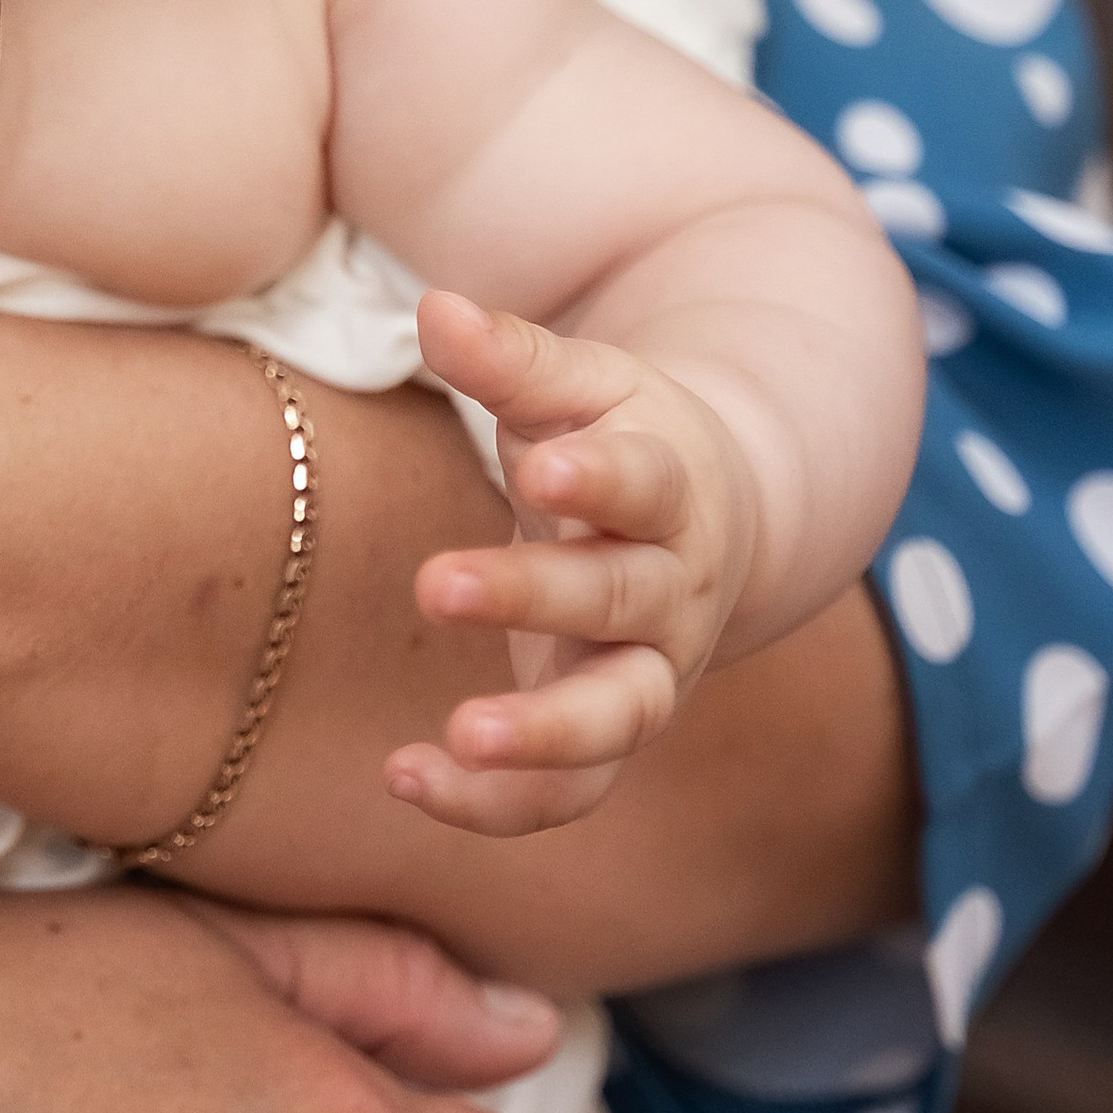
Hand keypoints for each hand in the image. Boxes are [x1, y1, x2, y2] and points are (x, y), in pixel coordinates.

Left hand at [387, 289, 760, 835]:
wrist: (707, 523)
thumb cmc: (617, 436)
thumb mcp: (579, 384)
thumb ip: (511, 358)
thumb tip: (434, 308)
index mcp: (670, 487)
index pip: (646, 483)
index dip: (602, 479)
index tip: (543, 466)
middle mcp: (672, 588)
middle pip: (619, 598)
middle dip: (535, 595)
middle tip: (438, 582)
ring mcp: (649, 670)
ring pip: (619, 718)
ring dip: (545, 734)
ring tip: (461, 735)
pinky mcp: (607, 734)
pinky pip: (570, 793)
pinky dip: (496, 803)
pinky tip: (405, 777)